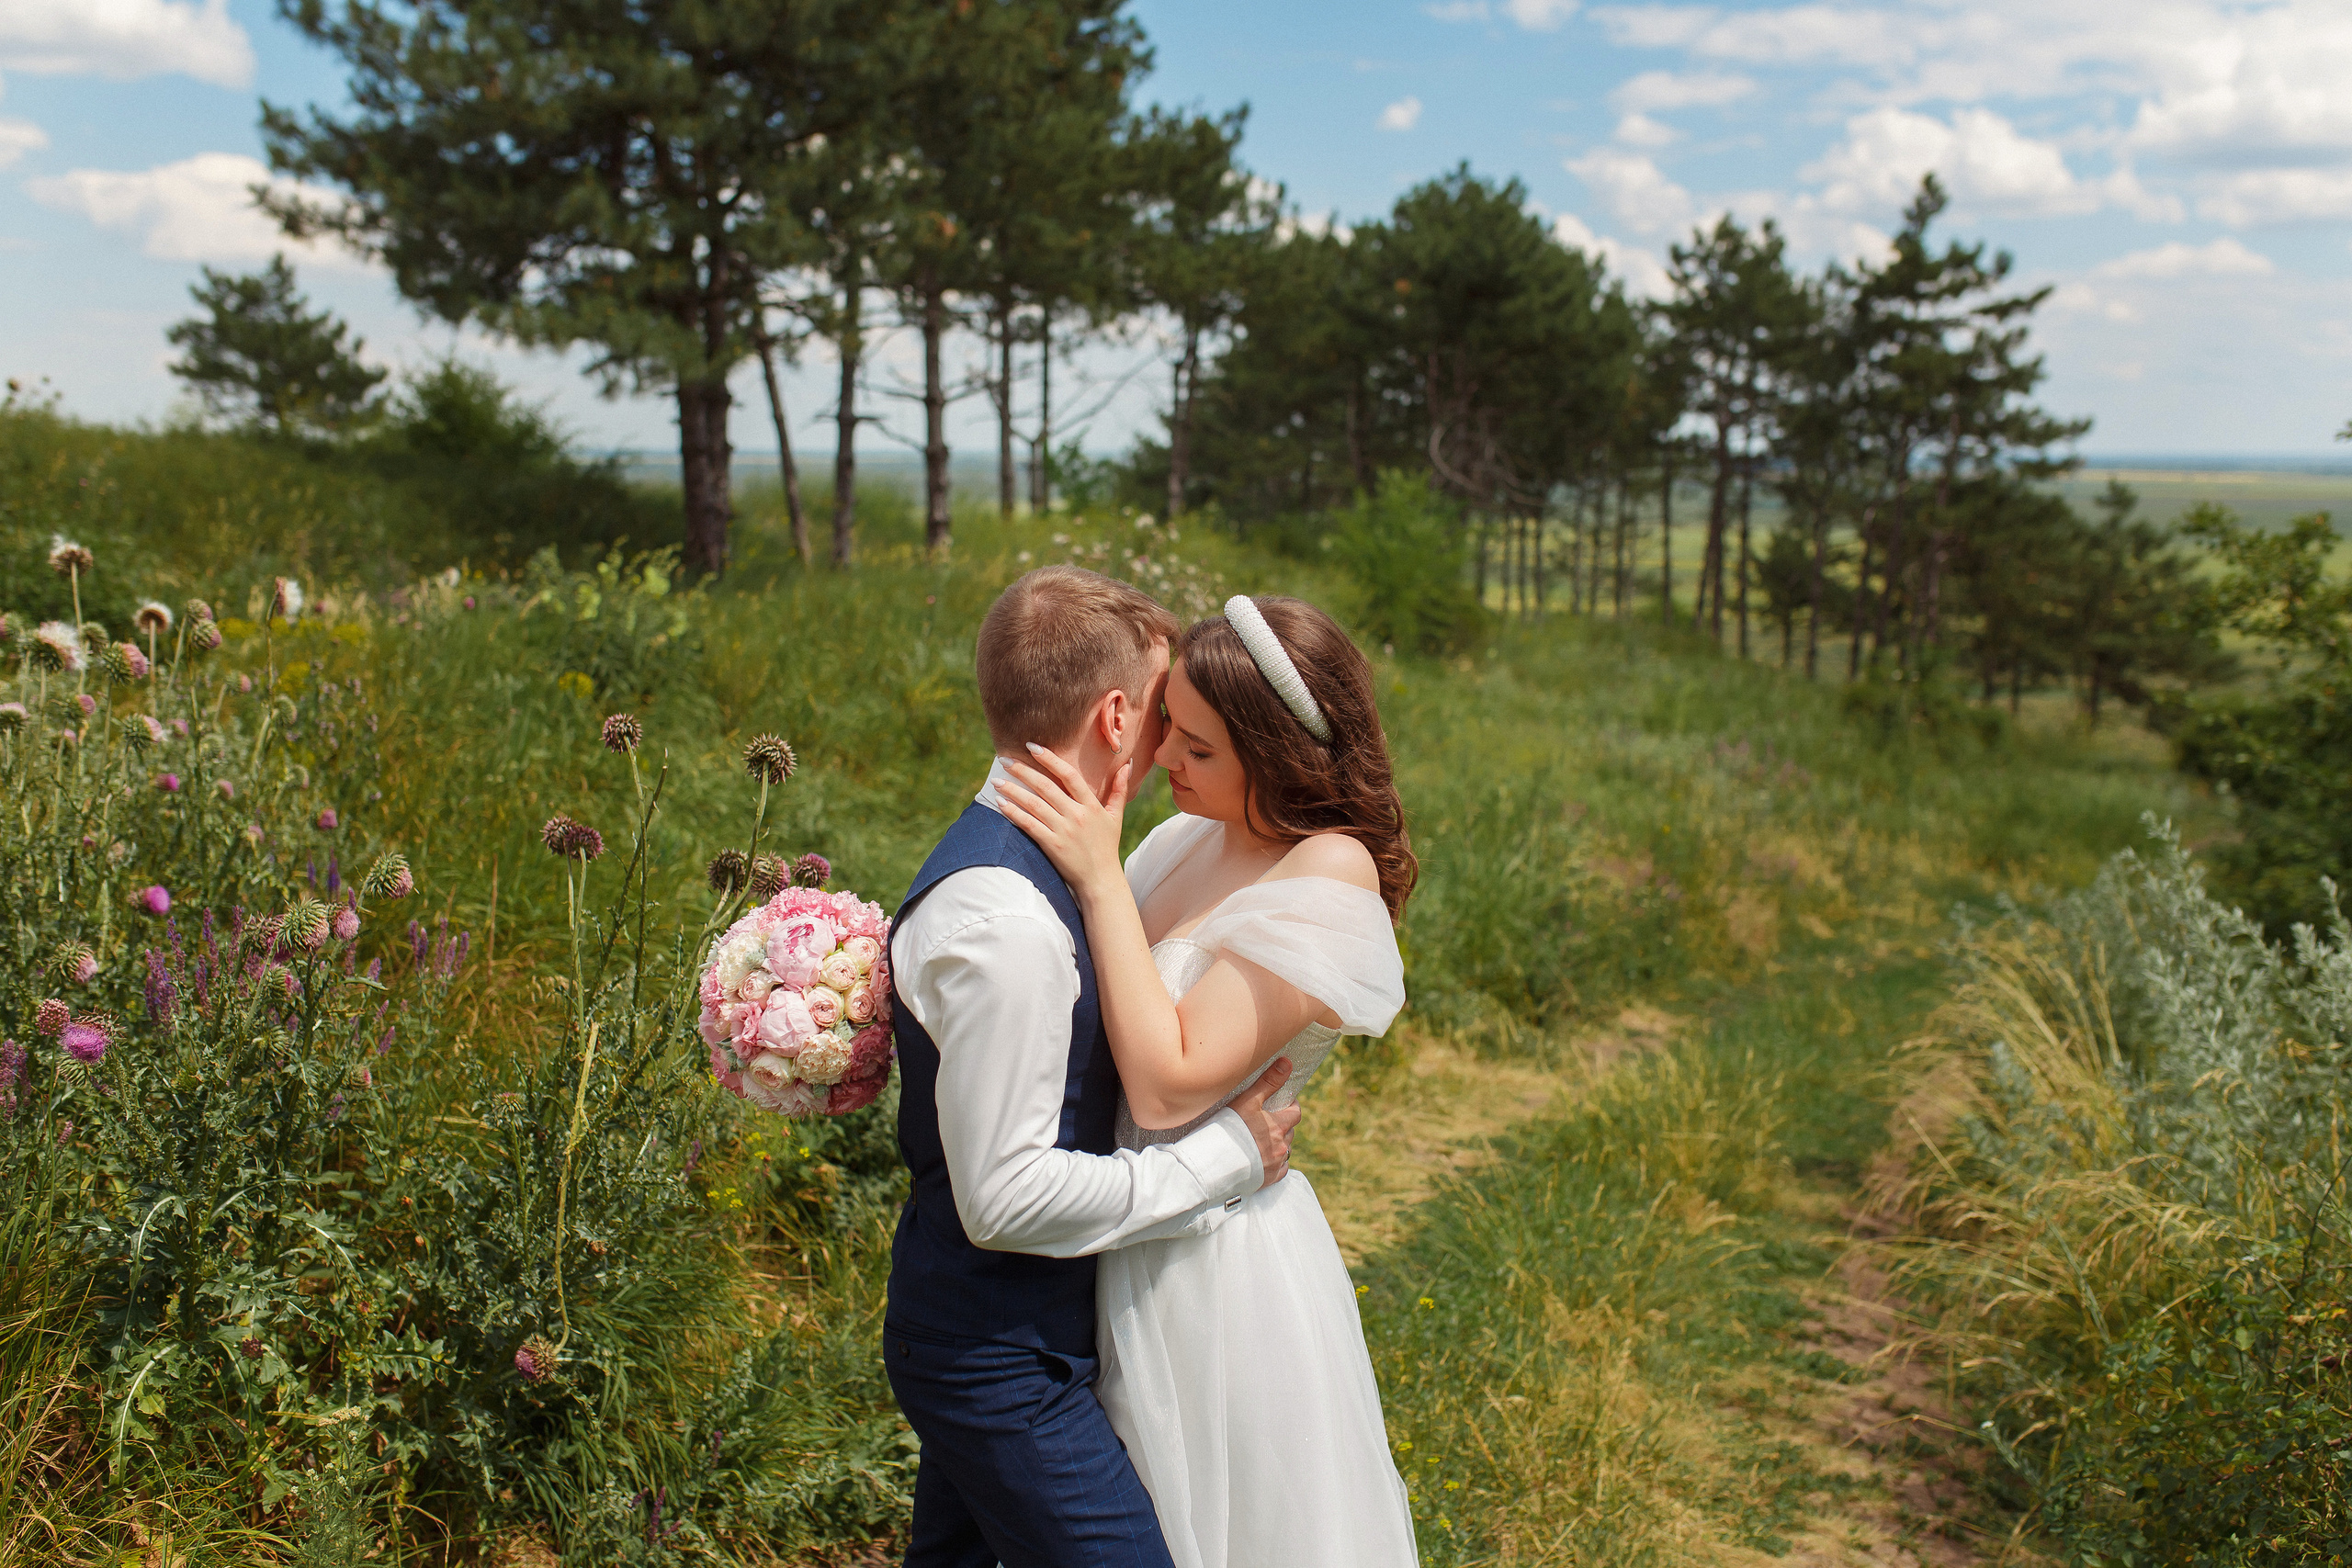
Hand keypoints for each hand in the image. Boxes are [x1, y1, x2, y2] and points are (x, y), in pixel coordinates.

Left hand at [994, 745, 1131, 902]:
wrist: (1100, 880)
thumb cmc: (1106, 847)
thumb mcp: (1115, 817)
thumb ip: (1119, 789)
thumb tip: (1127, 764)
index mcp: (1091, 805)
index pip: (1069, 775)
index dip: (1050, 759)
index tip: (1032, 747)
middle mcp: (1077, 815)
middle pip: (1046, 787)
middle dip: (1022, 771)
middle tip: (1004, 759)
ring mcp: (1064, 831)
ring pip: (1034, 804)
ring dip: (1013, 790)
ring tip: (996, 781)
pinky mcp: (1052, 846)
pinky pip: (1029, 825)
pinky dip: (1014, 813)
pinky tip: (1000, 804)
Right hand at [1226, 1057, 1300, 1189]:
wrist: (1213, 1163)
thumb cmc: (1229, 1129)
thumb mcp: (1248, 1100)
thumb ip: (1268, 1082)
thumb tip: (1287, 1062)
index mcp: (1279, 1125)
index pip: (1295, 1113)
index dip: (1290, 1106)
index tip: (1283, 1104)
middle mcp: (1281, 1145)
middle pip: (1289, 1132)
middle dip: (1282, 1125)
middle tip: (1267, 1122)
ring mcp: (1276, 1163)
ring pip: (1285, 1150)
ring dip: (1278, 1144)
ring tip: (1261, 1140)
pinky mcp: (1269, 1179)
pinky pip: (1280, 1170)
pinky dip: (1275, 1163)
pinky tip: (1263, 1159)